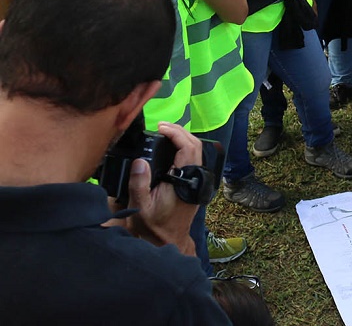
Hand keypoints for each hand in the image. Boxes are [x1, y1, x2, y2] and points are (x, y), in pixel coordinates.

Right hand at [124, 122, 201, 254]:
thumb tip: (140, 161)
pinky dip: (184, 148)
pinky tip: (171, 147)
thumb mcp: (140, 207)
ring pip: (196, 152)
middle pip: (195, 146)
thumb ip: (139, 184)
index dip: (176, 133)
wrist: (168, 241)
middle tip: (162, 126)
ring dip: (183, 139)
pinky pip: (193, 160)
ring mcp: (196, 181)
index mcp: (184, 181)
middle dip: (180, 132)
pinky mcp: (193, 183)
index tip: (161, 127)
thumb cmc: (153, 226)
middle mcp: (194, 178)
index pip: (188, 148)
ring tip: (165, 132)